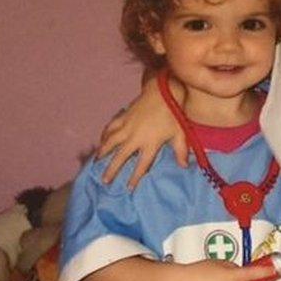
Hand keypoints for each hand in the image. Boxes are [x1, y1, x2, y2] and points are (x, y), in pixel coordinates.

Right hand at [97, 72, 187, 189]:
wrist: (163, 92)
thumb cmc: (173, 114)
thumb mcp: (180, 134)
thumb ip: (181, 151)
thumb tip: (183, 166)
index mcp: (150, 143)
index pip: (141, 165)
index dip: (134, 178)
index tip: (128, 188)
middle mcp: (135, 137)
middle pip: (120, 157)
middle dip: (112, 170)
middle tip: (104, 180)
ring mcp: (127, 126)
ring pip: (110, 142)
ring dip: (103, 152)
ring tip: (96, 161)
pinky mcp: (123, 117)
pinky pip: (110, 127)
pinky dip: (104, 134)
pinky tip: (101, 140)